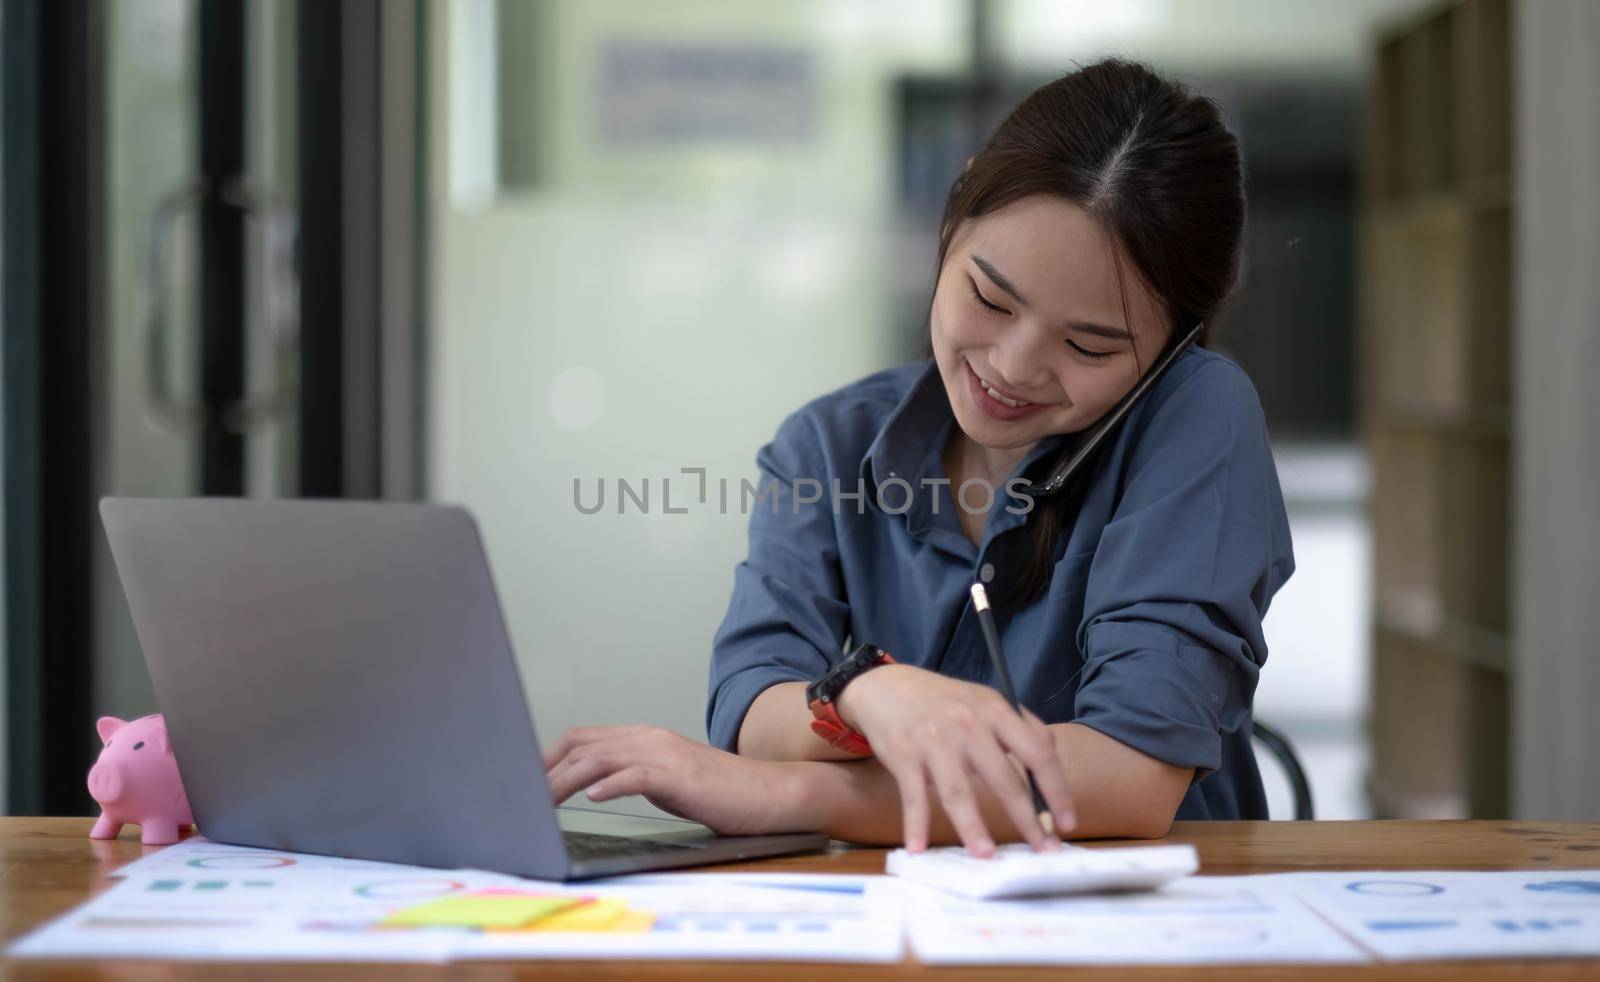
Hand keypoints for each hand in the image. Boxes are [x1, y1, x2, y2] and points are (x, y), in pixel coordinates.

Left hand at [542, 725, 802, 836]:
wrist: (766, 794)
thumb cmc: (716, 793)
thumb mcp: (664, 781)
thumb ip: (632, 776)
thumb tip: (592, 787)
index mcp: (643, 739)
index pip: (583, 738)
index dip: (548, 756)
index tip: (524, 779)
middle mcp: (648, 739)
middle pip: (582, 746)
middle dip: (545, 770)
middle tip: (519, 794)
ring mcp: (664, 754)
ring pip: (601, 759)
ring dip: (565, 780)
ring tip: (540, 800)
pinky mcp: (679, 776)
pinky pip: (637, 775)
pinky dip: (611, 784)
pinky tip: (592, 797)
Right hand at [835, 664, 1075, 855]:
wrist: (888, 686)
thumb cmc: (944, 700)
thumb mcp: (985, 701)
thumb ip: (1019, 725)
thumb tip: (1050, 756)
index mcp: (996, 711)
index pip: (1038, 753)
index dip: (1057, 791)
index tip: (1067, 823)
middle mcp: (968, 724)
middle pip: (1005, 779)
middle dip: (1027, 820)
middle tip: (1042, 852)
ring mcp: (935, 740)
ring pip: (958, 792)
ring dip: (973, 829)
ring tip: (986, 856)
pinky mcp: (905, 755)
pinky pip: (914, 796)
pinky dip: (916, 824)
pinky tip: (918, 848)